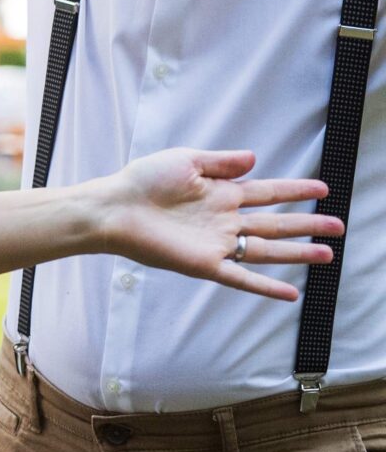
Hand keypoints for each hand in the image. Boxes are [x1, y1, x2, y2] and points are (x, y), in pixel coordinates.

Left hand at [94, 149, 336, 298]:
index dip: (295, 191)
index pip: (267, 192)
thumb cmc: (142, 181)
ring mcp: (217, 244)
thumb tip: (255, 158)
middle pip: (275, 223)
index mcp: (221, 193)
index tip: (323, 189)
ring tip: (327, 253)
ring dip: (297, 252)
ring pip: (267, 250)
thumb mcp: (185, 161)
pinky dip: (265, 286)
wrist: (113, 208)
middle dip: (307, 224)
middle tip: (338, 225)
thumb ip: (221, 162)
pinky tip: (290, 292)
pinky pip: (241, 277)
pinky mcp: (204, 264)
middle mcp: (224, 220)